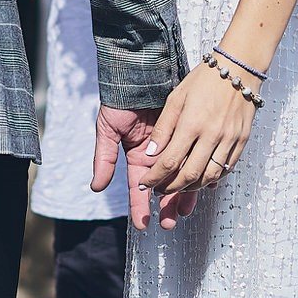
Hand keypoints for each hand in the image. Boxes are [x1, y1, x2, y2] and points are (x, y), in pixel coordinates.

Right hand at [94, 105, 194, 229]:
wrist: (141, 73)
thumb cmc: (121, 100)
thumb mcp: (108, 130)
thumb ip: (104, 159)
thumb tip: (96, 186)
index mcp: (138, 156)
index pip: (139, 187)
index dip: (140, 206)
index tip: (143, 224)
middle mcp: (157, 154)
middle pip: (163, 187)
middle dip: (166, 205)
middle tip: (170, 222)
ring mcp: (175, 145)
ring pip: (181, 176)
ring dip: (182, 194)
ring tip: (185, 211)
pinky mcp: (190, 134)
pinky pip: (195, 156)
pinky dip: (198, 170)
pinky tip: (201, 184)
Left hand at [141, 60, 257, 215]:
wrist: (239, 68)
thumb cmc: (206, 78)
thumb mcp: (177, 97)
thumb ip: (163, 127)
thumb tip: (151, 153)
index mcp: (192, 123)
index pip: (170, 161)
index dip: (155, 177)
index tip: (146, 183)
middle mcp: (212, 134)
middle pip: (189, 175)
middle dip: (171, 188)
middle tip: (160, 190)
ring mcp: (229, 139)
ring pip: (210, 176)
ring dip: (192, 187)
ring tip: (179, 186)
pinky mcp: (242, 140)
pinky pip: (227, 168)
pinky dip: (213, 178)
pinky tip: (202, 177)